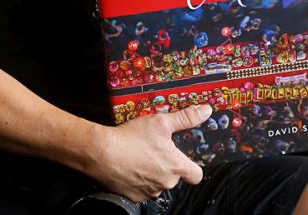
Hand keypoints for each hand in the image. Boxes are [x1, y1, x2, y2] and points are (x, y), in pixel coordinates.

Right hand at [89, 104, 211, 202]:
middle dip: (167, 164)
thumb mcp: (161, 122)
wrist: (102, 153)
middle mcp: (166, 183)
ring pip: (159, 183)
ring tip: (140, 156)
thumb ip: (186, 118)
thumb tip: (205, 111)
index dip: (192, 166)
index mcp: (176, 166)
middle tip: (155, 150)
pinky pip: (143, 189)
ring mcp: (151, 192)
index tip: (183, 158)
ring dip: (153, 172)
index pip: (197, 175)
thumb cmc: (131, 138)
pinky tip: (131, 166)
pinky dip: (139, 180)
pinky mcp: (135, 197)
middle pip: (175, 176)